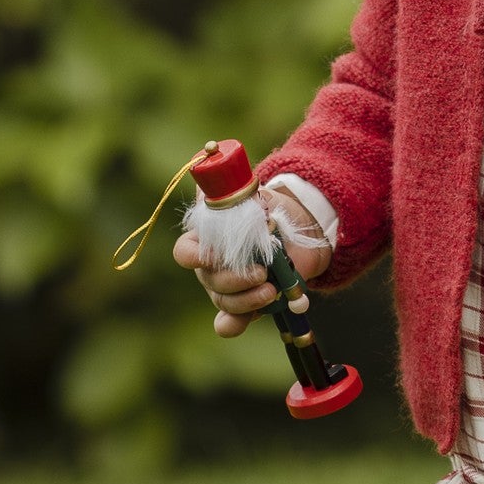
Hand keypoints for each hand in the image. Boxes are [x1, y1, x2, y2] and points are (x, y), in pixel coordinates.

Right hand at [172, 185, 331, 339]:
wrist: (298, 234)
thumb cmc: (269, 212)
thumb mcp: (253, 196)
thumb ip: (231, 188)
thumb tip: (208, 158)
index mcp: (205, 240)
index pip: (185, 252)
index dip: (195, 257)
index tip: (213, 256)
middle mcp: (210, 267)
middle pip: (209, 280)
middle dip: (234, 279)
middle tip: (261, 272)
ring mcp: (227, 288)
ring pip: (223, 301)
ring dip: (246, 299)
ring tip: (271, 289)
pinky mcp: (246, 304)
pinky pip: (230, 321)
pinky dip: (233, 324)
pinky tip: (236, 324)